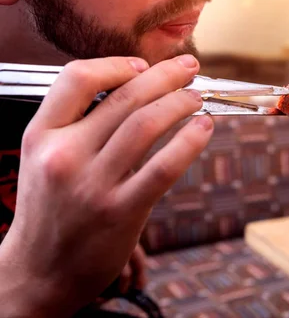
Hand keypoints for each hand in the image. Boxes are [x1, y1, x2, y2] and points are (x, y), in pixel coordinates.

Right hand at [0, 55, 213, 316]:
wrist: (39, 271)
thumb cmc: (51, 211)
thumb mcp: (45, 160)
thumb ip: (79, 126)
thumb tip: (133, 91)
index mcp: (42, 136)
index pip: (77, 78)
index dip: (116, 64)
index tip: (142, 64)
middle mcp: (64, 155)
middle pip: (125, 97)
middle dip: (166, 75)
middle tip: (189, 68)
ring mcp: (93, 184)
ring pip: (147, 124)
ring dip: (181, 102)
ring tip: (196, 98)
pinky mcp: (121, 210)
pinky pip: (165, 166)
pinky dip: (190, 140)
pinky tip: (203, 128)